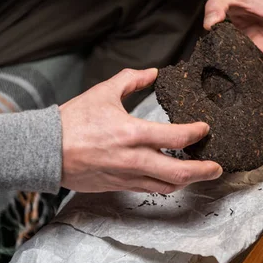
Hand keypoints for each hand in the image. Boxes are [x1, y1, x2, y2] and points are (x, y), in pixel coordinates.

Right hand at [59, 68, 222, 193]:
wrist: (45, 150)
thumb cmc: (73, 121)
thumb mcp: (102, 92)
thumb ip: (131, 80)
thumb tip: (153, 72)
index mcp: (132, 133)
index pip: (176, 138)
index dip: (196, 133)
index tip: (204, 129)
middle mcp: (133, 159)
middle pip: (179, 172)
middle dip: (203, 171)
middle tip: (216, 167)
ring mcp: (126, 176)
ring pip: (166, 186)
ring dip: (187, 181)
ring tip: (198, 174)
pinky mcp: (118, 186)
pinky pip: (148, 190)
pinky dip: (164, 185)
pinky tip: (170, 178)